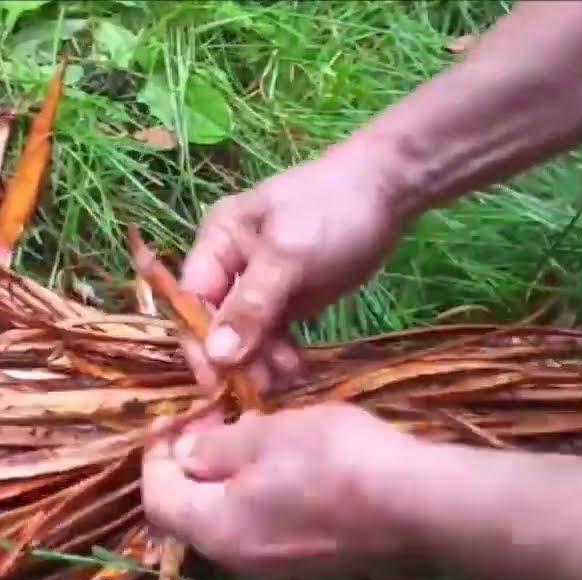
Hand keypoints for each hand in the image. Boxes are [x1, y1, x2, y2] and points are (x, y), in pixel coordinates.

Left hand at [141, 403, 418, 579]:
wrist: (415, 504)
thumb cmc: (332, 461)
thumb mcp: (265, 436)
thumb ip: (214, 448)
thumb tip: (186, 454)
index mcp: (215, 531)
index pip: (158, 496)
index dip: (154, 454)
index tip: (171, 415)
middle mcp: (237, 560)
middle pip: (191, 511)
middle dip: (192, 461)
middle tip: (212, 416)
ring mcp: (275, 567)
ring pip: (229, 517)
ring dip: (227, 474)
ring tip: (250, 428)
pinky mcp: (308, 563)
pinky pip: (263, 525)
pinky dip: (257, 491)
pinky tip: (285, 458)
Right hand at [181, 139, 407, 390]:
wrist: (389, 191)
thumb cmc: (331, 212)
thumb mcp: (288, 257)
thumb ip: (251, 306)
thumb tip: (216, 355)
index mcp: (216, 242)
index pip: (192, 301)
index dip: (199, 343)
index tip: (215, 383)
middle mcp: (230, 265)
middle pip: (216, 323)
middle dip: (234, 357)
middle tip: (261, 387)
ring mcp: (260, 284)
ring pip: (245, 335)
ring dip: (260, 360)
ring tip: (288, 376)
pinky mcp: (288, 298)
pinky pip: (272, 335)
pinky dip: (280, 354)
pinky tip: (296, 368)